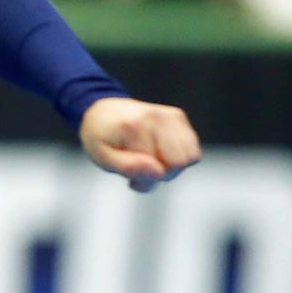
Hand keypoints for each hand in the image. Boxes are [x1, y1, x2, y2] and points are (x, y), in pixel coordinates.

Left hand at [79, 96, 200, 192]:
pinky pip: (191, 147)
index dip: (147, 180)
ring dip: (172, 164)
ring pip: (191, 155)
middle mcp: (157, 117)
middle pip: (181, 162)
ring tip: (150, 159)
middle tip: (142, 167)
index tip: (131, 176)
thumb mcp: (102, 157)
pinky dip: (177, 154)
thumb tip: (158, 172)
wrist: (102, 111)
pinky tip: (158, 150)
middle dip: (164, 173)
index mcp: (136, 127)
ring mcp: (170, 114)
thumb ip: (128, 167)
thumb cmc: (101, 137)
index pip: (161, 170)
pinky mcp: (177, 115)